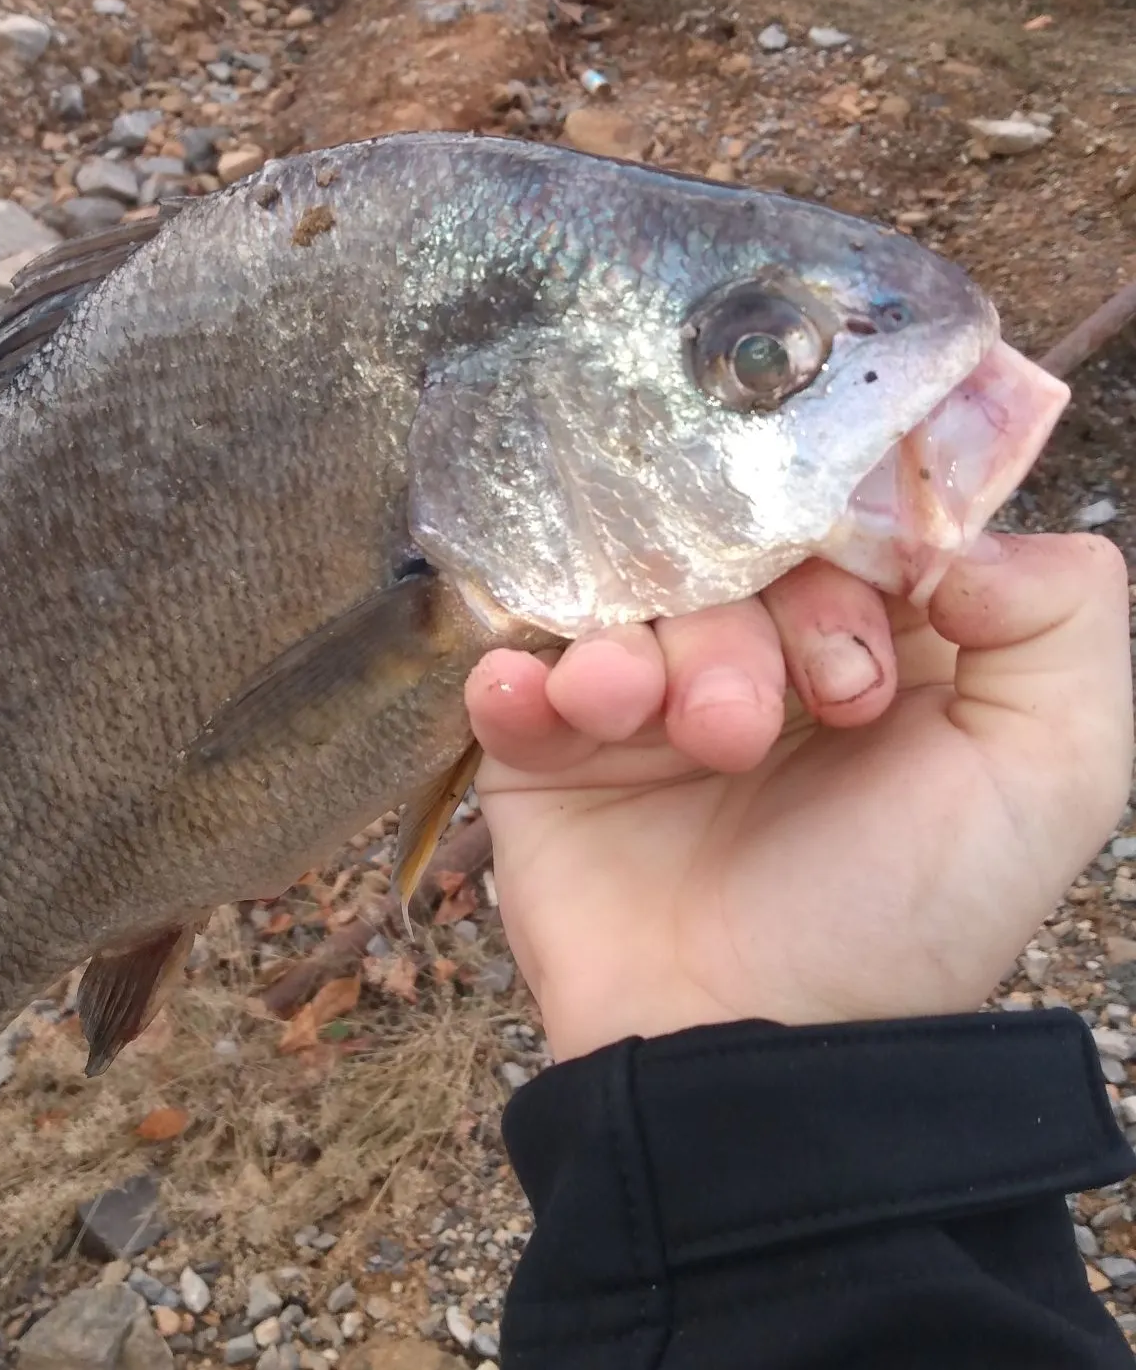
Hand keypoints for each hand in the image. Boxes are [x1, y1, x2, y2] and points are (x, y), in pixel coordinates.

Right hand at [465, 534, 1133, 1061]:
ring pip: (618, 598)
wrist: (748, 1056)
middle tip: (753, 734)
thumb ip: (1065, 620)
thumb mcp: (1048, 774)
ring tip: (662, 734)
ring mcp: (639, 702)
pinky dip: (519, 679)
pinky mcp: (544, 751)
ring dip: (641, 655)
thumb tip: (952, 539)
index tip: (857, 675)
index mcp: (867, 645)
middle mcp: (751, 658)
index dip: (842, 564)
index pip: (835, 519)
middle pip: (717, 551)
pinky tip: (547, 707)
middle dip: (743, 633)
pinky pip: (510, 670)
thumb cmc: (898, 921)